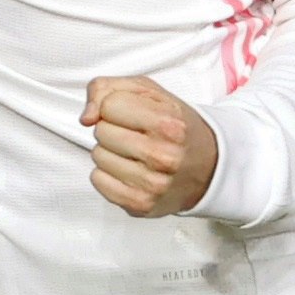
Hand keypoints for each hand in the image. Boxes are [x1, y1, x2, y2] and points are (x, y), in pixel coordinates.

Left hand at [81, 76, 218, 216]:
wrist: (208, 167)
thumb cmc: (174, 126)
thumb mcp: (148, 92)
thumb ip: (108, 89)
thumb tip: (87, 116)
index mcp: (167, 123)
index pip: (109, 105)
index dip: (114, 106)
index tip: (129, 113)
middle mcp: (162, 156)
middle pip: (101, 131)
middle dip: (112, 129)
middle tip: (134, 134)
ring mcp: (152, 184)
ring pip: (97, 156)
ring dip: (110, 152)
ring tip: (134, 153)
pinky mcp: (141, 205)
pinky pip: (98, 181)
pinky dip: (108, 174)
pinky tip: (128, 171)